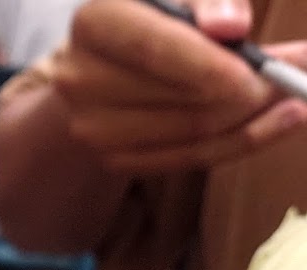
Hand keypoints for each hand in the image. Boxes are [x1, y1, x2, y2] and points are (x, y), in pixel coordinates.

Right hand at [49, 0, 306, 171]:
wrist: (102, 64)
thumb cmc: (152, 19)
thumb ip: (207, 0)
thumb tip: (232, 29)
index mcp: (94, 23)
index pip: (154, 48)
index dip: (208, 63)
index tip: (259, 72)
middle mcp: (79, 79)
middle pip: (179, 96)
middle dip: (250, 89)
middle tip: (297, 76)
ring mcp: (92, 126)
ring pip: (192, 131)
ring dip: (254, 116)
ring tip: (292, 96)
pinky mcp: (111, 158)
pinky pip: (188, 158)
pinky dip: (240, 141)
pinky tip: (274, 123)